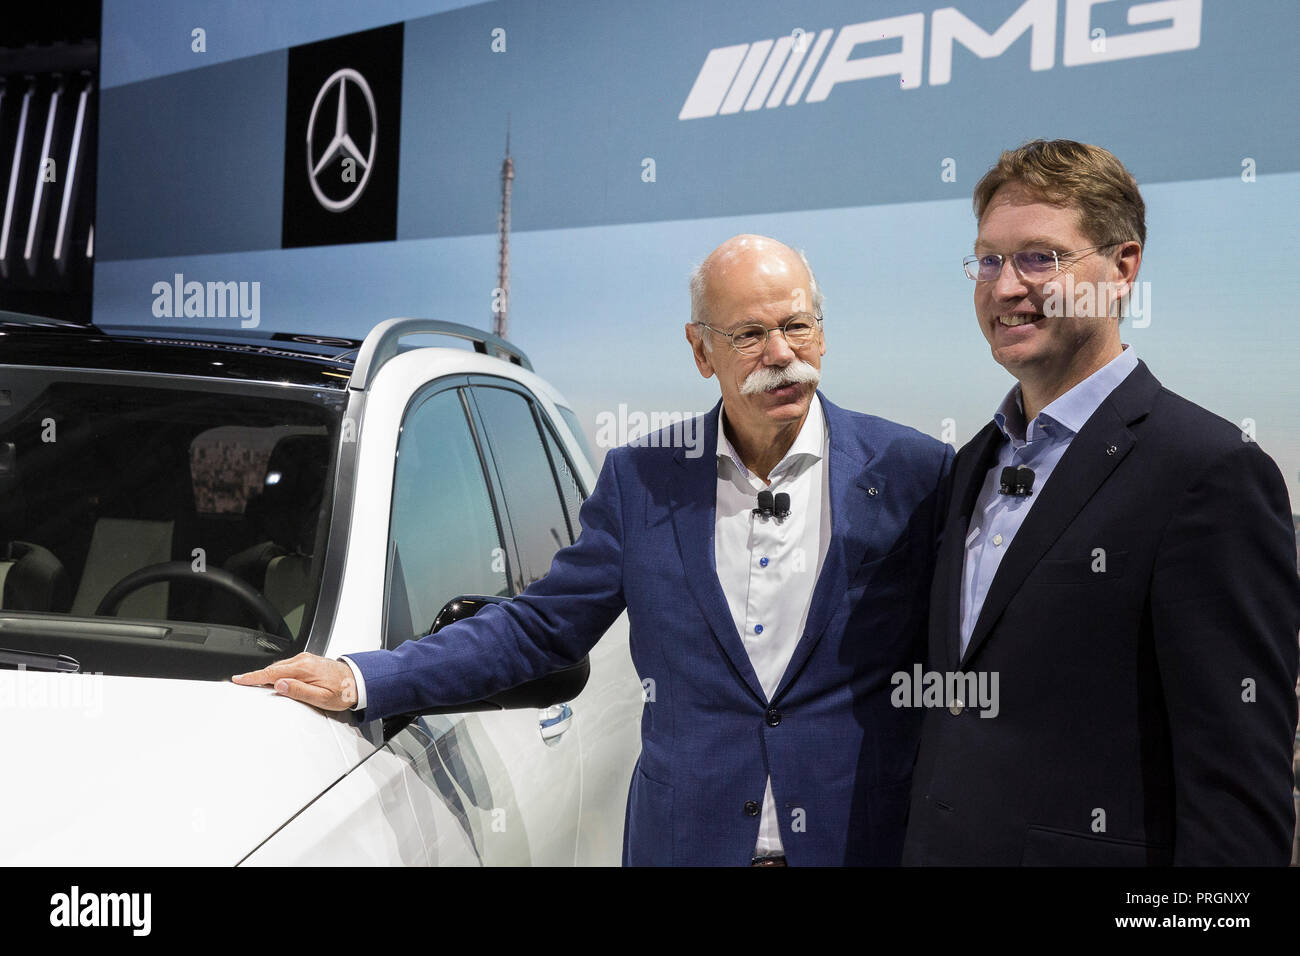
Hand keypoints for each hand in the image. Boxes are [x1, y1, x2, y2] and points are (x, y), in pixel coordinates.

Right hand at [232, 652, 356, 711]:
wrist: (358, 681)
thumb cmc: (343, 691)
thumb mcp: (321, 698)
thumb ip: (299, 691)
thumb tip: (280, 685)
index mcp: (304, 669)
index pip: (272, 673)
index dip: (253, 677)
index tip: (239, 679)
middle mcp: (304, 660)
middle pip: (273, 669)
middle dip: (257, 676)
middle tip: (242, 683)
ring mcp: (306, 659)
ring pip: (279, 667)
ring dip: (267, 675)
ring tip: (255, 683)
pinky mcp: (308, 661)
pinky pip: (287, 666)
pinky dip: (277, 672)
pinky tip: (275, 680)